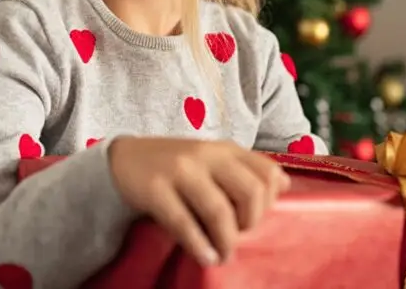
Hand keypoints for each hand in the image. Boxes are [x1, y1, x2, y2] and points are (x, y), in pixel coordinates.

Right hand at [107, 137, 288, 265]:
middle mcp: (206, 154)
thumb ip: (245, 169)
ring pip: (219, 211)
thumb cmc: (174, 165)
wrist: (122, 160)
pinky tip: (206, 257)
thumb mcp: (211, 159)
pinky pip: (184, 223)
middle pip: (250, 192)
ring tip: (223, 255)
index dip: (269, 202)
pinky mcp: (155, 189)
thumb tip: (283, 184)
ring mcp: (180, 170)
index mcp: (224, 148)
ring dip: (226, 241)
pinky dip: (199, 246)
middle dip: (250, 223)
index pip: (267, 173)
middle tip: (239, 237)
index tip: (254, 218)